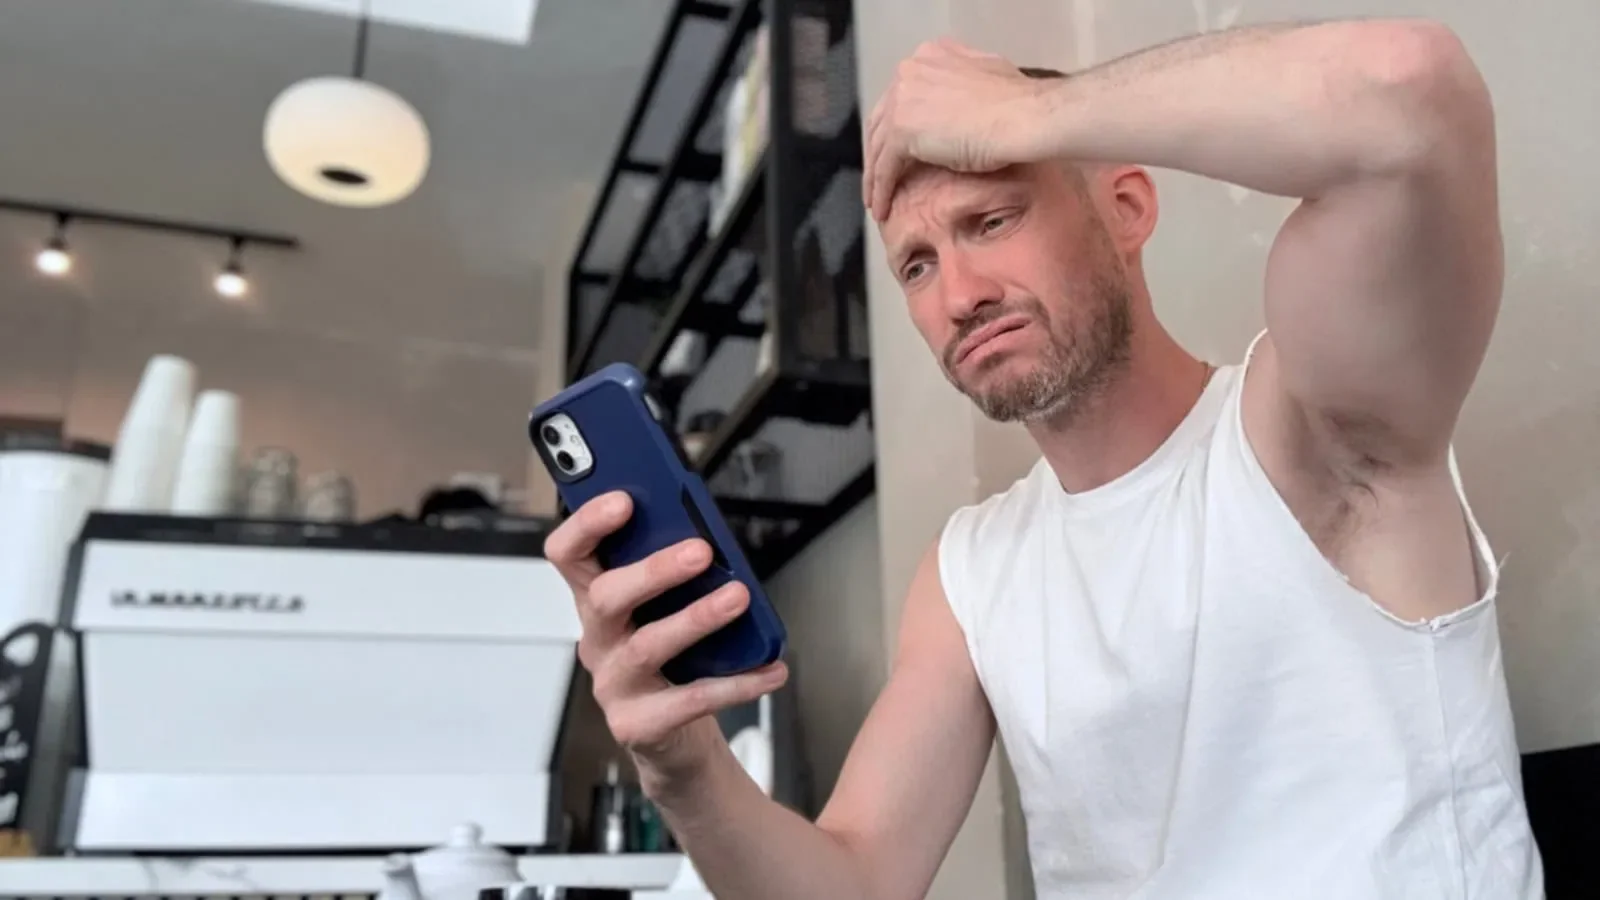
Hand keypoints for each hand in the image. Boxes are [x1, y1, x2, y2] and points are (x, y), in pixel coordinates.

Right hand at [544, 491, 788, 775]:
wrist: (674, 736)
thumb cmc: (672, 658)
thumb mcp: (664, 608)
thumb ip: (674, 571)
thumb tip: (706, 535)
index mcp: (597, 599)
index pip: (568, 554)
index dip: (588, 524)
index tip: (624, 499)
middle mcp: (597, 639)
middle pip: (605, 596)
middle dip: (652, 570)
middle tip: (700, 552)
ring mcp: (614, 684)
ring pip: (646, 646)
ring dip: (696, 619)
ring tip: (738, 598)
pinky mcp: (639, 724)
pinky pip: (689, 700)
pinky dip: (736, 683)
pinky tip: (770, 669)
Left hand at [864, 38, 1062, 219]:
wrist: (1025, 118)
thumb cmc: (1018, 105)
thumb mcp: (985, 81)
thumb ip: (961, 85)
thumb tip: (957, 103)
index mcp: (929, 55)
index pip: (901, 96)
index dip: (895, 125)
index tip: (897, 150)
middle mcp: (910, 71)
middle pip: (881, 120)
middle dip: (878, 152)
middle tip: (879, 179)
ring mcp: (903, 99)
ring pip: (878, 145)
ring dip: (875, 176)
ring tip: (877, 201)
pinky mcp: (902, 130)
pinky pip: (885, 166)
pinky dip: (882, 189)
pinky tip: (883, 208)